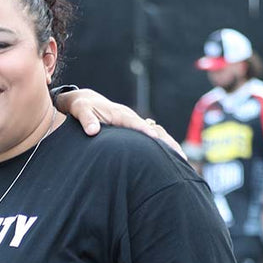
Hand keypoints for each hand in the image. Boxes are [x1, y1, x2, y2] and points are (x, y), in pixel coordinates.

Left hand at [57, 90, 187, 159]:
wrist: (85, 101)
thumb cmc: (81, 106)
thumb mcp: (80, 110)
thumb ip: (86, 120)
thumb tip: (93, 132)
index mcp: (119, 113)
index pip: (134, 123)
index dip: (145, 131)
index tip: (155, 139)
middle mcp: (130, 118)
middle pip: (152, 129)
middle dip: (166, 141)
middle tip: (179, 154)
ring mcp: (133, 124)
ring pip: (155, 134)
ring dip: (168, 145)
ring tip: (182, 160)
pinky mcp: (132, 130)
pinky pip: (148, 139)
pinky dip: (160, 146)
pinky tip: (170, 159)